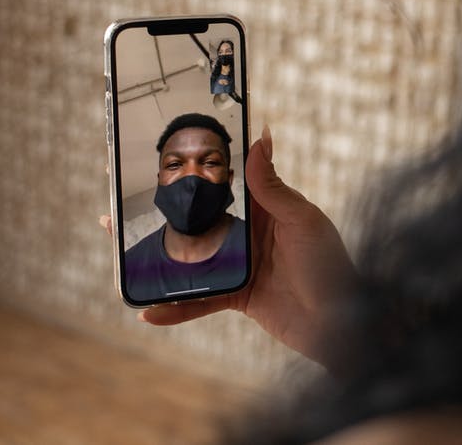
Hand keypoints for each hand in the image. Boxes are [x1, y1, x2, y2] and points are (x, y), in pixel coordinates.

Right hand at [100, 125, 356, 369]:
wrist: (343, 324)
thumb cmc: (332, 266)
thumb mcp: (303, 220)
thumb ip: (273, 185)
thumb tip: (260, 137)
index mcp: (266, 206)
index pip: (223, 182)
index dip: (193, 170)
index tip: (158, 158)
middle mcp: (249, 231)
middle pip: (197, 217)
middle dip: (160, 210)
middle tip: (120, 202)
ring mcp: (240, 264)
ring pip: (189, 256)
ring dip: (155, 254)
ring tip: (118, 246)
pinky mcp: (237, 296)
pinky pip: (198, 301)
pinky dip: (174, 307)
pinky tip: (147, 310)